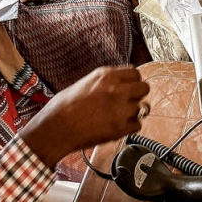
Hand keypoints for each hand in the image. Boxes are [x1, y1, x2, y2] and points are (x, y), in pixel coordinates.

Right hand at [19, 66, 150, 166]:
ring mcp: (120, 109)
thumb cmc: (63, 107)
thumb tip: (119, 84)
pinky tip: (118, 126)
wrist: (56, 128)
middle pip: (144, 88)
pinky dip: (130, 127)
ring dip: (133, 112)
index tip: (129, 87)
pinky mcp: (120, 128)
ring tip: (120, 115)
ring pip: (142, 107)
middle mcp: (116, 90)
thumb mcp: (85, 83)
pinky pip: (137, 125)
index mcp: (106, 76)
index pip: (135, 73)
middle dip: (138, 95)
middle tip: (128, 101)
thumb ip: (105, 82)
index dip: (133, 81)